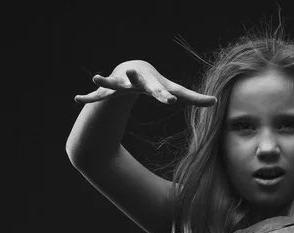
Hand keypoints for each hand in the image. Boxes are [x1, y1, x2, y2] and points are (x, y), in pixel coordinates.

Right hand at [74, 59, 216, 106]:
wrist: (132, 68)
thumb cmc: (156, 83)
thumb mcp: (172, 89)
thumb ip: (193, 98)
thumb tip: (216, 103)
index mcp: (151, 83)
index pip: (160, 90)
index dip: (164, 95)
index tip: (170, 100)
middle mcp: (135, 80)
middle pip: (136, 82)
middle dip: (134, 80)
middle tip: (131, 74)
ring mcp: (119, 84)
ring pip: (112, 83)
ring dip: (105, 80)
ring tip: (96, 76)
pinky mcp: (107, 91)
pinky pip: (97, 96)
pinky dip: (88, 98)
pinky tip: (77, 99)